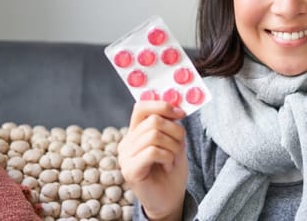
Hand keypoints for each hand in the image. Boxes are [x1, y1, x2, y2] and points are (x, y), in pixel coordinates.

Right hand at [118, 101, 187, 219]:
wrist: (169, 200)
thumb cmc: (171, 171)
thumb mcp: (174, 142)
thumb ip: (171, 125)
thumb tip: (176, 107)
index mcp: (135, 133)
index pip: (142, 107)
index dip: (162, 106)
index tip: (181, 114)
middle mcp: (126, 142)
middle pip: (153, 120)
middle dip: (175, 131)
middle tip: (180, 147)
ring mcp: (125, 157)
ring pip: (154, 135)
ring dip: (173, 147)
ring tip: (173, 160)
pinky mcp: (129, 170)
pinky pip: (153, 151)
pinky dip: (167, 158)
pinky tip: (168, 167)